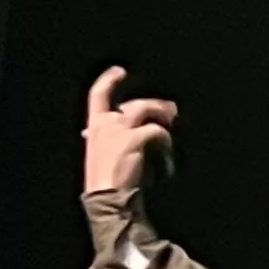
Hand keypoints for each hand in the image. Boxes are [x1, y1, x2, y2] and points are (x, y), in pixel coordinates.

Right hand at [81, 66, 176, 197]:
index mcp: (95, 126)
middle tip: (173, 111)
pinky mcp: (133, 138)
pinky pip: (158, 132)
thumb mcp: (104, 154)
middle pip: (135, 104)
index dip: (108, 80)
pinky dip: (166, 145)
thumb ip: (110, 138)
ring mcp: (118, 129)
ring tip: (174, 123)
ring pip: (146, 110)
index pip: (97, 95)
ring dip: (163, 116)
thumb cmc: (109, 180)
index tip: (119, 71)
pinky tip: (167, 164)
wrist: (108, 197)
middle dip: (156, 106)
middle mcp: (105, 123)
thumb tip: (120, 129)